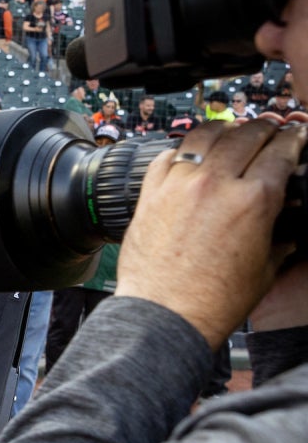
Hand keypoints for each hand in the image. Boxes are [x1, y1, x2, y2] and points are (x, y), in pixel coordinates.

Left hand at [115, 119, 305, 347]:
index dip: (295, 139)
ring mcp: (178, 185)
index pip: (281, 151)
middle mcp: (215, 184)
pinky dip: (184, 147)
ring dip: (225, 128)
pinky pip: (168, 155)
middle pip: (246, 135)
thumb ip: (279, 238)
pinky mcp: (150, 194)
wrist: (165, 314)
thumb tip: (287, 229)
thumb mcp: (265, 267)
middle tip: (271, 130)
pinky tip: (191, 150)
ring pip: (204, 136)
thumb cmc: (214, 299)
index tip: (298, 136)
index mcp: (253, 199)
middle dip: (265, 128)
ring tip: (234, 129)